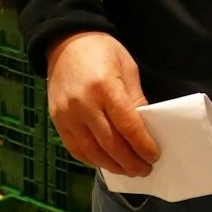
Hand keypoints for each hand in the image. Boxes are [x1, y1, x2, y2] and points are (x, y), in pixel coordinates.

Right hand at [46, 31, 161, 176]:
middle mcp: (84, 104)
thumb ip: (135, 99)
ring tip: (128, 171)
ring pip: (92, 151)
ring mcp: (67, 114)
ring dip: (112, 165)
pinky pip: (75, 148)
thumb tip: (146, 129)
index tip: (154, 156)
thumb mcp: (127, 69)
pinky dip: (92, 160)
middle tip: (144, 170)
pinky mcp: (57, 120)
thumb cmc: (102, 51)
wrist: (66, 41)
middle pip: (110, 143)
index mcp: (105, 88)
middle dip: (130, 161)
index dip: (142, 145)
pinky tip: (105, 163)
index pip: (127, 125)